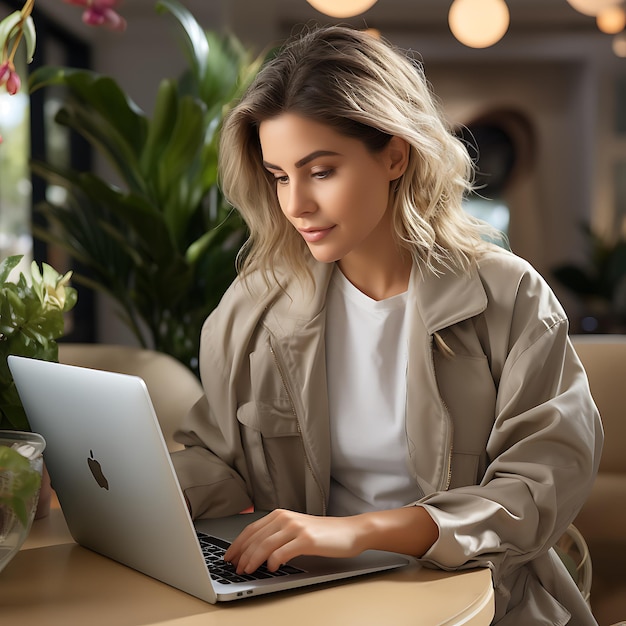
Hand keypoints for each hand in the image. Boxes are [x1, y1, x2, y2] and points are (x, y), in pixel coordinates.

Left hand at [223, 509, 363, 573]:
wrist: (349, 531)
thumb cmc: (323, 534)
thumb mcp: (295, 529)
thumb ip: (277, 535)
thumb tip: (254, 552)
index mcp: (280, 514)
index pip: (251, 529)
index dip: (237, 545)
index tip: (228, 557)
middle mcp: (285, 518)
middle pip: (255, 538)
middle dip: (242, 555)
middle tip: (236, 568)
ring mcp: (296, 528)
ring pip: (265, 545)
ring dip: (253, 560)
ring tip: (248, 571)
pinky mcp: (306, 539)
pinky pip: (282, 552)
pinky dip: (273, 562)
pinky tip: (270, 568)